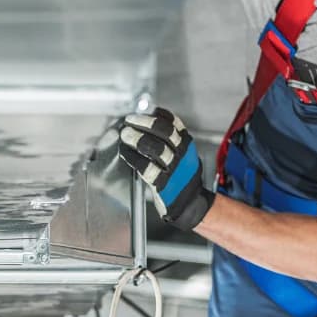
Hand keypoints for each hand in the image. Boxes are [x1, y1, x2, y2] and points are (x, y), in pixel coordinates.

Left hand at [93, 107, 214, 231]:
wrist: (190, 205)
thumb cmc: (181, 179)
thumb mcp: (181, 156)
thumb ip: (168, 143)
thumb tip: (143, 126)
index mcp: (186, 145)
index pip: (174, 124)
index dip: (158, 115)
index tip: (143, 111)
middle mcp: (183, 155)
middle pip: (166, 132)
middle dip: (146, 123)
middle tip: (130, 120)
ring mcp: (175, 169)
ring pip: (158, 149)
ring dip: (139, 139)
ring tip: (126, 134)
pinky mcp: (165, 184)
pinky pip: (148, 168)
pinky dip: (134, 158)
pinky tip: (125, 153)